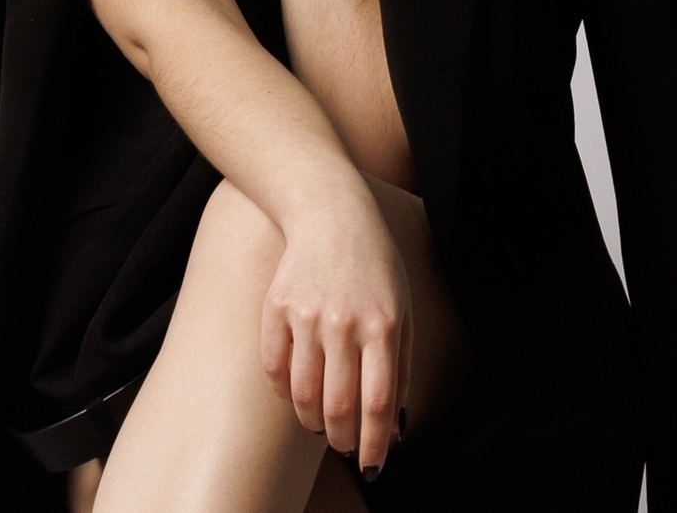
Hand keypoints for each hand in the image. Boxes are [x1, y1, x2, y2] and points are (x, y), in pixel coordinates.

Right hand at [259, 183, 412, 477]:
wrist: (330, 210)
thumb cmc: (375, 265)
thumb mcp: (403, 310)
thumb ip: (401, 369)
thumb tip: (393, 428)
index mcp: (383, 324)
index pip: (376, 403)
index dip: (372, 443)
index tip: (372, 465)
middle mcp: (344, 321)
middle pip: (337, 405)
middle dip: (342, 439)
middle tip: (344, 446)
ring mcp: (306, 313)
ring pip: (302, 394)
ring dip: (311, 421)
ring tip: (319, 425)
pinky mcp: (276, 305)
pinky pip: (274, 368)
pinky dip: (283, 392)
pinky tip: (295, 393)